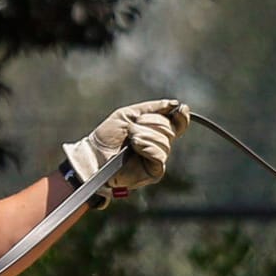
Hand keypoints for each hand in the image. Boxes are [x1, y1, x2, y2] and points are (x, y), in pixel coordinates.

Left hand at [63, 99, 189, 200]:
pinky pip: (159, 155)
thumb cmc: (108, 135)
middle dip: (150, 123)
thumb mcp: (129, 114)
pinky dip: (147, 147)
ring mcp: (157, 159)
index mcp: (155, 130)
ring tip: (130, 139)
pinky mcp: (154, 172)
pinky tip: (135, 146)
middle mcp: (159, 145)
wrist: (95, 154)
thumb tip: (175, 104)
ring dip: (144, 135)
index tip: (179, 108)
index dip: (181, 116)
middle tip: (132, 128)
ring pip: (164, 141)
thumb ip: (152, 108)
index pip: (177, 123)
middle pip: (169, 129)